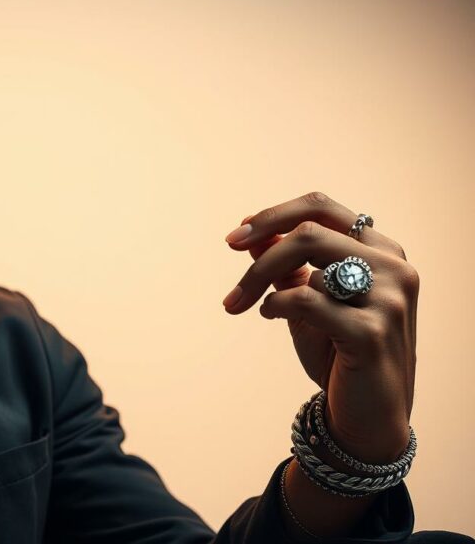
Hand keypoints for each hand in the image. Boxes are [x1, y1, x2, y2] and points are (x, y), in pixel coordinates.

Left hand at [223, 192, 415, 462]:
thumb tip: (253, 235)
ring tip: (249, 307)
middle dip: (259, 256)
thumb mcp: (307, 302)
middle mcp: (394, 266)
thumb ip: (286, 267)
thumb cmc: (337, 353)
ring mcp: (389, 298)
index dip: (272, 216)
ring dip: (262, 284)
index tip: (234, 238)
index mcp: (380, 250)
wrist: (365, 416)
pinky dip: (277, 305)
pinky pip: (308, 301)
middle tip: (230, 285)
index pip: (321, 208)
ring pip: (308, 262)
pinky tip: (268, 315)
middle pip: (308, 232)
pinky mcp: (374, 331)